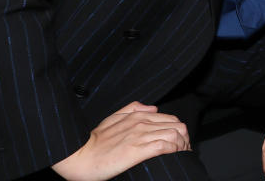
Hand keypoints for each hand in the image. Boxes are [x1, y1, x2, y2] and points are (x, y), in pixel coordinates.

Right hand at [51, 102, 189, 180]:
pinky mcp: (137, 150)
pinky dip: (173, 151)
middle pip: (177, 126)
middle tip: (185, 150)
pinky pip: (165, 146)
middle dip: (185, 139)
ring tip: (181, 156)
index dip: (180, 131)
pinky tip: (173, 157)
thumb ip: (133, 109)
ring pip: (174, 135)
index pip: (171, 119)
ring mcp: (140, 136)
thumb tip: (153, 107)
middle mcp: (141, 123)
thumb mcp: (112, 118)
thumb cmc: (94, 143)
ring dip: (182, 146)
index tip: (181, 142)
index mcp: (137, 116)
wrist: (79, 158)